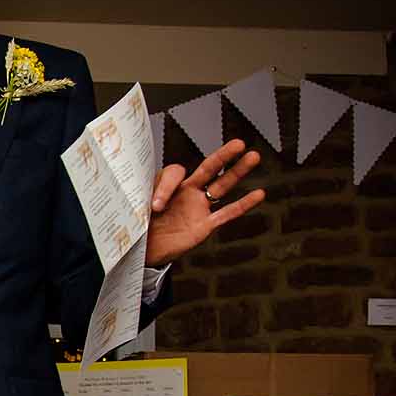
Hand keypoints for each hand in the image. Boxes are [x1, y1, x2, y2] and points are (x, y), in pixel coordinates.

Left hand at [145, 138, 265, 265]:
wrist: (142, 251)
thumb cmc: (138, 225)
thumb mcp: (136, 208)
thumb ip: (145, 199)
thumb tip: (155, 203)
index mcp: (168, 184)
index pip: (175, 173)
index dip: (166, 187)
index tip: (155, 206)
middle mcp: (187, 192)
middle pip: (209, 168)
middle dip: (223, 156)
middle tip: (238, 143)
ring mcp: (198, 207)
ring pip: (222, 185)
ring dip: (238, 172)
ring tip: (254, 156)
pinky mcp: (204, 226)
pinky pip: (226, 214)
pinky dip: (243, 205)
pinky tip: (259, 194)